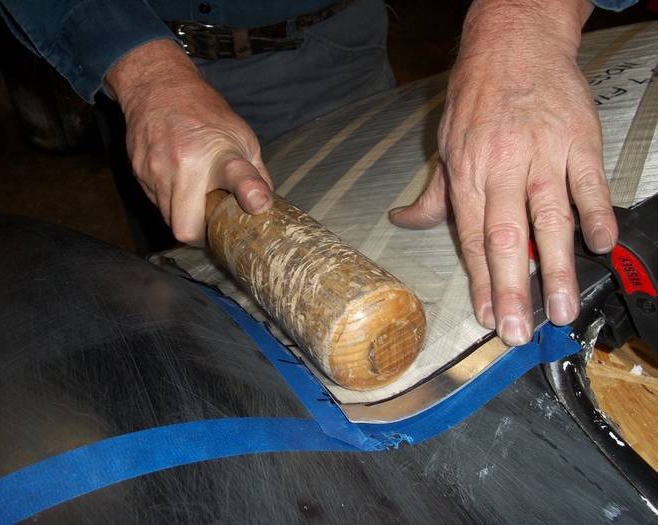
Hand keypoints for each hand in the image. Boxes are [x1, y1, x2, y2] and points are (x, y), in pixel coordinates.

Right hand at [106, 40, 272, 244]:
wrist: (158, 87)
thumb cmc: (205, 114)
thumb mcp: (241, 136)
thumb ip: (255, 173)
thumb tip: (266, 205)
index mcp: (220, 154)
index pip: (239, 177)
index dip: (250, 193)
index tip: (257, 204)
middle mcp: (187, 164)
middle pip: (186, 228)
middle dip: (199, 235)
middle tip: (210, 226)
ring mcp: (158, 171)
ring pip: (168, 220)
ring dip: (183, 218)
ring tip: (194, 201)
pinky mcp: (138, 173)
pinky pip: (155, 204)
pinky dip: (168, 203)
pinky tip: (176, 185)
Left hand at [389, 0, 616, 345]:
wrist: (514, 43)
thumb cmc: (476, 98)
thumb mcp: (445, 145)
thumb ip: (435, 194)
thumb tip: (403, 221)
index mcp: (468, 173)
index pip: (471, 237)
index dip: (480, 279)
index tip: (486, 315)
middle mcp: (503, 167)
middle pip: (506, 236)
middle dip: (511, 287)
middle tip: (517, 330)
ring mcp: (543, 154)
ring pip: (550, 217)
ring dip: (558, 266)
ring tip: (563, 308)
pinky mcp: (578, 140)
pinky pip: (589, 183)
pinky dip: (596, 214)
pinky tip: (600, 245)